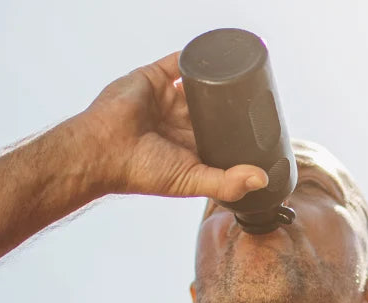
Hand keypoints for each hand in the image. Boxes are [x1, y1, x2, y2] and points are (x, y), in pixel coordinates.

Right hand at [79, 51, 267, 201]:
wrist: (104, 148)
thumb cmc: (141, 171)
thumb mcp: (191, 181)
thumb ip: (226, 183)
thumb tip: (262, 180)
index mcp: (187, 149)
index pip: (219, 137)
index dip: (238, 132)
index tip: (263, 126)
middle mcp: (178, 124)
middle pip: (212, 109)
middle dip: (230, 103)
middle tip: (258, 95)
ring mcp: (166, 99)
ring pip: (199, 85)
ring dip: (217, 79)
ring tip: (241, 73)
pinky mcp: (154, 78)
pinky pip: (179, 62)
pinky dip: (196, 57)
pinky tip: (215, 55)